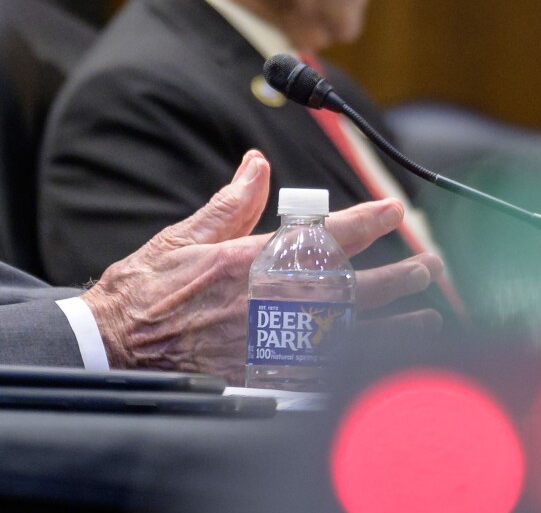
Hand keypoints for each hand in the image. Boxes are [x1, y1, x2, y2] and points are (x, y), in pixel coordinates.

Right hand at [80, 150, 445, 379]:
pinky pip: (324, 373)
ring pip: (348, 331)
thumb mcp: (184, 236)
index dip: (365, 221)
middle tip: (428, 267)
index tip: (392, 210)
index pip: (322, 235)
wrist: (113, 346)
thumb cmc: (143, 291)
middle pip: (349, 287)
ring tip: (426, 314)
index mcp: (250, 260)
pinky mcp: (261, 377)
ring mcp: (267, 342)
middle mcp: (266, 300)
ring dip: (391, 322)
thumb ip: (231, 203)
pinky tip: (382, 362)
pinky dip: (359, 365)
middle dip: (395, 276)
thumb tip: (257, 164)